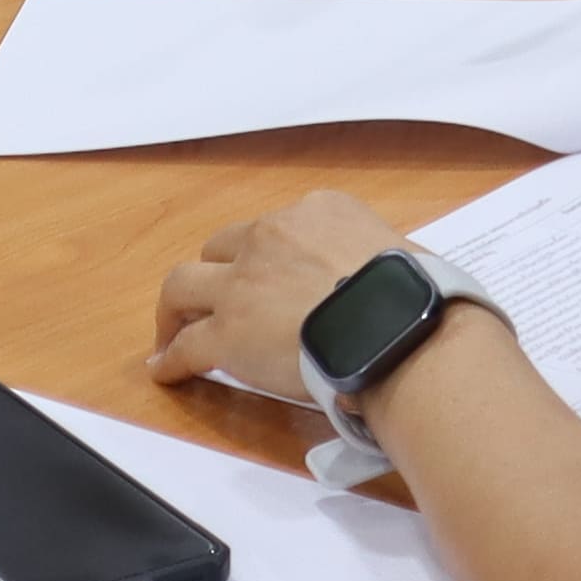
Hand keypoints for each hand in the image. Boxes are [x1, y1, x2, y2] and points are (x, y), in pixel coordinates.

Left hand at [146, 186, 412, 410]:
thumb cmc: (416, 297)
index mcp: (318, 211)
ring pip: (183, 285)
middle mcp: (271, 235)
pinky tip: (165, 370)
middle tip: (214, 302)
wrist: (399, 330)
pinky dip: (171, 358)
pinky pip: (186, 345)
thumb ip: (370, 262)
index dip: (266, 258)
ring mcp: (243, 283)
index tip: (269, 280)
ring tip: (170, 332)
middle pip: (222, 249)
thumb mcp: (398, 252)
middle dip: (217, 275)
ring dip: (175, 309)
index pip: (275, 229)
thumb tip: (376, 292)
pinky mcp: (228, 332)